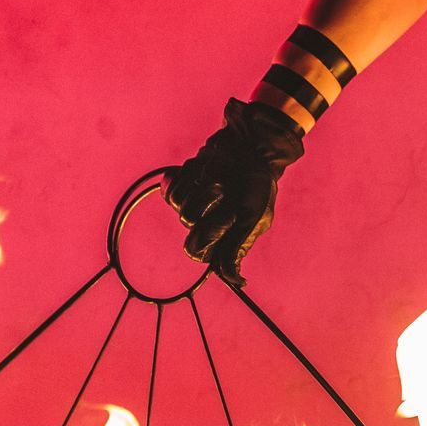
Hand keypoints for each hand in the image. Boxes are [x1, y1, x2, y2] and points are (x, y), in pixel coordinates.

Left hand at [162, 98, 304, 286]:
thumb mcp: (255, 214)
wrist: (251, 144)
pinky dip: (186, 174)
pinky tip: (204, 168)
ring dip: (200, 183)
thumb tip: (235, 280)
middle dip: (205, 203)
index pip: (199, 252)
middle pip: (188, 223)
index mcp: (225, 237)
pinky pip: (169, 187)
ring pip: (178, 203)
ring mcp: (193, 204)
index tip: (227, 213)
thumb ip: (238, 246)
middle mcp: (207, 224)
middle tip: (224, 189)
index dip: (209, 233)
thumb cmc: (257, 181)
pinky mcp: (182, 186)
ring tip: (219, 174)